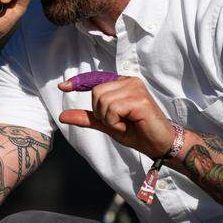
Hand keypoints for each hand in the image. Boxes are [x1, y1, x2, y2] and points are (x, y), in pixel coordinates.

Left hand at [58, 76, 175, 158]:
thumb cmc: (137, 132)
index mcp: (122, 84)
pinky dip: (116, 122)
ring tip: (126, 123)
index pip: (95, 79)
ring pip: (103, 101)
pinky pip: (113, 109)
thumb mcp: (107, 124)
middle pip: (96, 92)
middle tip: (119, 122)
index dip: (78, 82)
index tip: (63, 86)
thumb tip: (62, 116)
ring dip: (110, 119)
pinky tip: (130, 124)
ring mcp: (135, 88)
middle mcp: (129, 81)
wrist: (159, 144)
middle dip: (102, 113)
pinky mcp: (139, 99)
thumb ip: (87, 118)